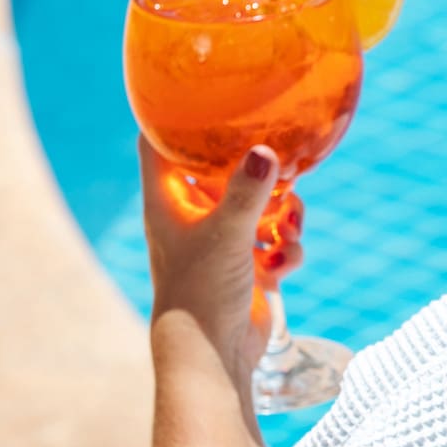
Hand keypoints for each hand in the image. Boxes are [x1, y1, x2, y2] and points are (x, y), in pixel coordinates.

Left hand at [140, 139, 303, 388]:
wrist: (215, 353)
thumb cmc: (202, 293)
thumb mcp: (226, 235)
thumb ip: (246, 192)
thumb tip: (267, 151)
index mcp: (169, 199)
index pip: (158, 141)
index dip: (173, 115)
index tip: (207, 93)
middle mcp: (193, 213)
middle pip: (223, 167)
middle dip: (259, 168)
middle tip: (282, 160)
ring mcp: (223, 238)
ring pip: (260, 202)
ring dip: (284, 211)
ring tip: (289, 227)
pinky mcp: (249, 263)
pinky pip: (277, 238)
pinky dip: (289, 246)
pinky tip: (286, 261)